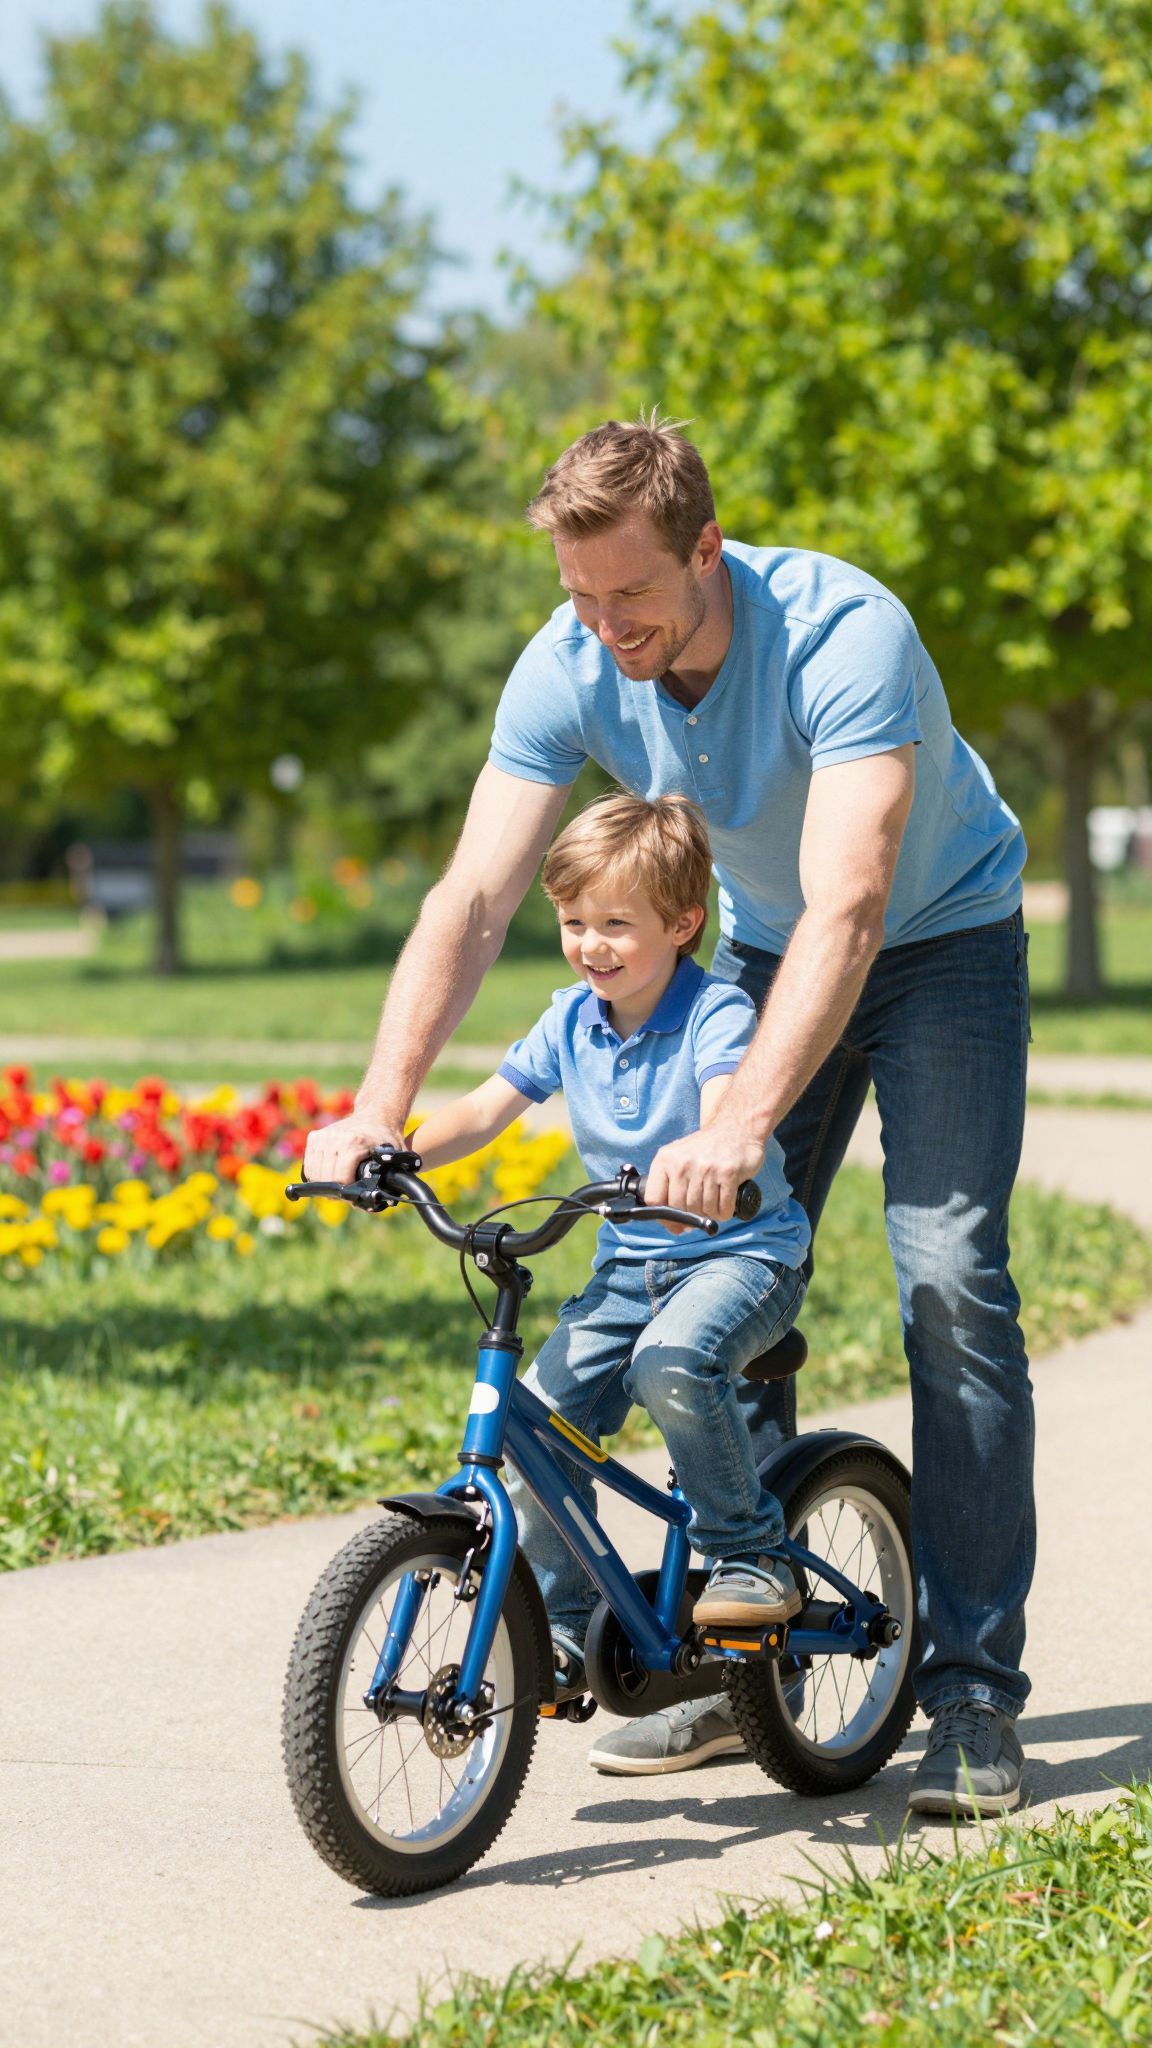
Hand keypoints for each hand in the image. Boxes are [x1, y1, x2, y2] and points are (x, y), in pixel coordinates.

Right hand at [302, 1109, 406, 1186]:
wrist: (375, 1115)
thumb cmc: (386, 1139)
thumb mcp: (396, 1157)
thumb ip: (393, 1177)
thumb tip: (383, 1200)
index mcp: (354, 1143)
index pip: (341, 1178)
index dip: (347, 1192)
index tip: (355, 1194)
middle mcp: (335, 1138)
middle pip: (326, 1178)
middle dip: (335, 1190)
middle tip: (345, 1192)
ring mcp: (323, 1136)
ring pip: (314, 1172)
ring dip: (323, 1183)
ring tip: (337, 1185)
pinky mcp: (315, 1136)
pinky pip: (308, 1163)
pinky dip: (315, 1173)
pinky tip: (327, 1175)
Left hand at [643, 1122, 765, 1232]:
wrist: (735, 1129)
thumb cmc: (704, 1150)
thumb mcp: (677, 1159)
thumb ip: (669, 1188)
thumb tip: (673, 1226)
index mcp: (665, 1159)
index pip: (654, 1198)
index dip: (664, 1217)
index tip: (674, 1222)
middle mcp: (683, 1163)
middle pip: (680, 1209)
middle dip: (690, 1216)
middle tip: (700, 1211)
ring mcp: (706, 1168)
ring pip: (702, 1210)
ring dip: (709, 1213)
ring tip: (714, 1202)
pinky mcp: (728, 1173)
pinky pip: (723, 1208)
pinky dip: (724, 1212)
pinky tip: (725, 1202)